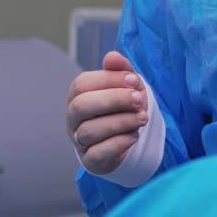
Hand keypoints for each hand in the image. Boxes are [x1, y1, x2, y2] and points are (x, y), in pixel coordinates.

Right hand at [65, 51, 149, 174]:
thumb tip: (112, 56)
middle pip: (81, 106)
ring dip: (121, 122)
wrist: (129, 135)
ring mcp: (79, 140)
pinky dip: (119, 143)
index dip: (109, 80)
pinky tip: (134, 135)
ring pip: (89, 131)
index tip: (134, 80)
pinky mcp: (90, 160)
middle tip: (139, 99)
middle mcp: (73, 118)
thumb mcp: (127, 84)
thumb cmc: (124, 105)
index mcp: (78, 95)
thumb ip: (121, 69)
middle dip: (113, 100)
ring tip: (143, 118)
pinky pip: (97, 153)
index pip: (82, 84)